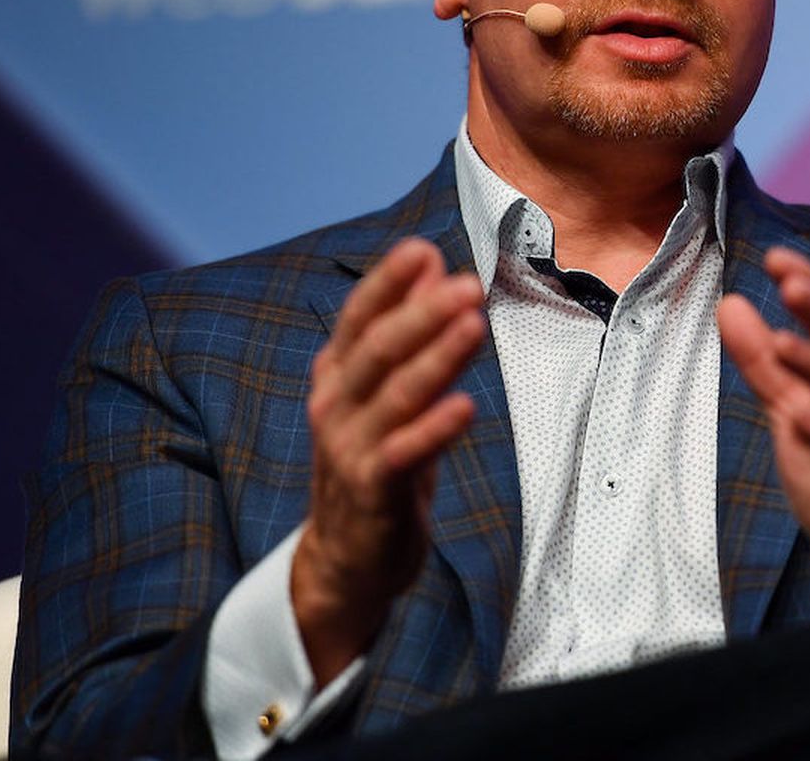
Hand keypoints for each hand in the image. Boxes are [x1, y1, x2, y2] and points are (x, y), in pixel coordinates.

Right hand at [294, 238, 484, 684]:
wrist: (346, 559)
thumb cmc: (376, 461)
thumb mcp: (388, 393)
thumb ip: (409, 330)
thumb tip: (432, 263)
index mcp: (338, 376)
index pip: (359, 318)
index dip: (387, 284)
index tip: (421, 250)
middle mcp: (335, 406)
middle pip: (377, 350)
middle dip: (421, 313)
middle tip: (466, 283)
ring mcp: (349, 450)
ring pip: (394, 396)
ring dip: (436, 359)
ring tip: (474, 324)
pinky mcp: (371, 491)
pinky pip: (403, 455)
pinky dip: (433, 429)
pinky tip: (465, 405)